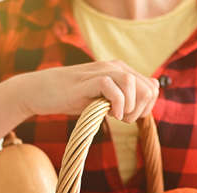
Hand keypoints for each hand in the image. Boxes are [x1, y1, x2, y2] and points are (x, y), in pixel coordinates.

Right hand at [20, 60, 158, 121]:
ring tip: (118, 117)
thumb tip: (146, 102)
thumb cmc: (74, 98)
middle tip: (123, 120)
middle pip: (147, 87)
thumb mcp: (103, 100)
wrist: (44, 92)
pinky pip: (112, 86)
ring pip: (131, 83)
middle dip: (140, 110)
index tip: (129, 117)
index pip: (152, 88)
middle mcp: (115, 67)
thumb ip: (123, 99)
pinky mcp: (88, 80)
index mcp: (122, 71)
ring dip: (129, 107)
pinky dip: (117, 104)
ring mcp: (101, 71)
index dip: (146, 107)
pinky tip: (110, 115)